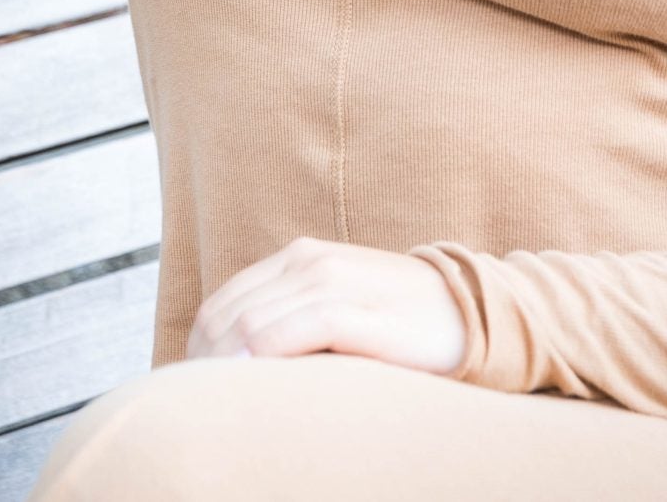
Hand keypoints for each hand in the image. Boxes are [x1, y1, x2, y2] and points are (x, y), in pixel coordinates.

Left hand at [185, 236, 467, 377]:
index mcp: (296, 258)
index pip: (222, 304)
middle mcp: (310, 262)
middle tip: (204, 406)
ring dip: (230, 365)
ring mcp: (338, 283)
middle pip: (229, 316)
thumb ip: (287, 318)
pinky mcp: (366, 310)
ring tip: (225, 403)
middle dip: (207, 363)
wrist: (470, 311)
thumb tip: (232, 361)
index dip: (199, 350)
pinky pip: (306, 326)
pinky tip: (260, 378)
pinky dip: (272, 352)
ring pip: (256, 321)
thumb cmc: (396, 321)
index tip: (196, 391)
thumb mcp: (333, 307)